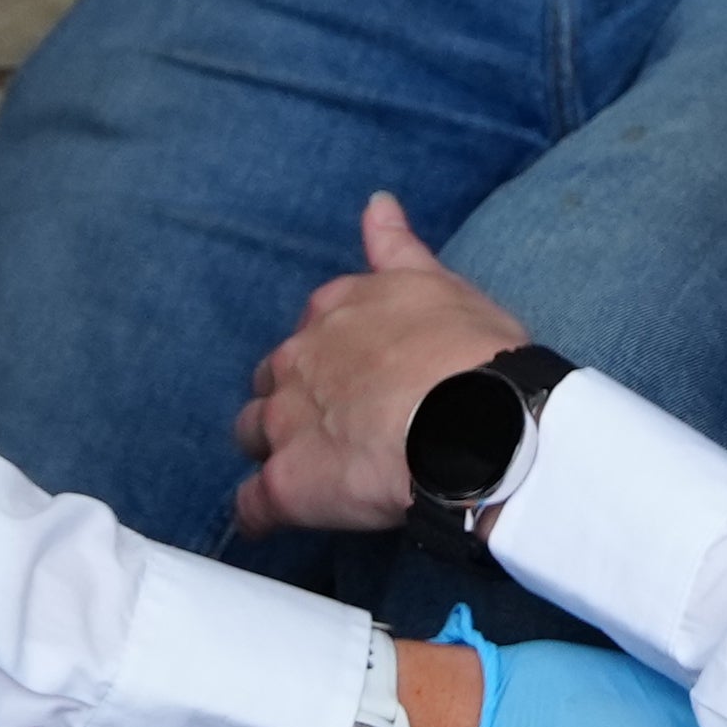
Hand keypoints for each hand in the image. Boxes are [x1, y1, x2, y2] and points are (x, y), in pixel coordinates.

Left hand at [233, 191, 520, 537]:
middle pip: (274, 379)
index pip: (310, 329)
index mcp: (335, 311)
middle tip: (334, 424)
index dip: (328, 356)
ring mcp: (287, 423)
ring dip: (270, 448)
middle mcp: (300, 360)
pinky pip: (252, 505)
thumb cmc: (470, 354)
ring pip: (251, 433)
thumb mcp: (439, 282)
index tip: (352, 375)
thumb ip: (396, 246)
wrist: (475, 422)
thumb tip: (376, 204)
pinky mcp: (287, 484)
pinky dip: (259, 514)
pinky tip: (275, 522)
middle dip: (292, 398)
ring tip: (305, 470)